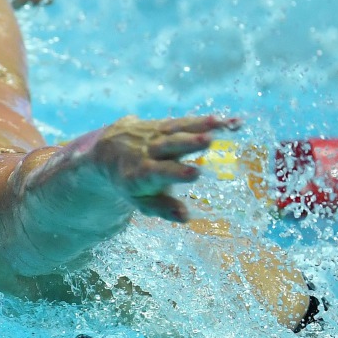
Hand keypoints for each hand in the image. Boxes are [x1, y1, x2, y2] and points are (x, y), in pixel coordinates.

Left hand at [88, 115, 241, 221]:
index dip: (176, 172)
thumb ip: (162, 208)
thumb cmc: (130, 183)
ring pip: (177, 129)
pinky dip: (206, 120)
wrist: (108, 151)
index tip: (194, 173)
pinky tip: (229, 121)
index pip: (159, 172)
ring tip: (220, 124)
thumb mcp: (141, 199)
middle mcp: (148, 151)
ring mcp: (155, 135)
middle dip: (188, 143)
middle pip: (169, 145)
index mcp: (142, 173)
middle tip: (208, 140)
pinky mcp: (163, 124)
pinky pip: (184, 121)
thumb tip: (186, 218)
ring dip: (199, 125)